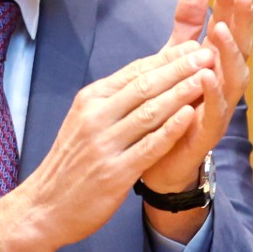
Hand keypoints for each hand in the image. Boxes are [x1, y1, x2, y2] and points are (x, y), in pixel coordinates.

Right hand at [0, 41, 215, 251]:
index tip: (194, 45)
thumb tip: (149, 75)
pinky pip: (148, 147)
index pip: (135, 71)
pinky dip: (171, 130)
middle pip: (145, 85)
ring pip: (149, 112)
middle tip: (208, 53)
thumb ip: (114, 100)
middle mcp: (96, 117)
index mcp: (91, 100)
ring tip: (207, 78)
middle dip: (180, 68)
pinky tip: (190, 116)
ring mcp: (104, 145)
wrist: (44, 206)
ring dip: (181, 93)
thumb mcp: (84, 121)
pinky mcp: (114, 173)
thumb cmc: (72, 162)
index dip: (168, 57)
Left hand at [139, 0, 252, 240]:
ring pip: (233, 78)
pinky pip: (215, 111)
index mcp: (217, 65)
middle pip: (240, 48)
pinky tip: (206, 73)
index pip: (227, 28)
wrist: (159, 162)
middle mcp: (225, 85)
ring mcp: (219, 109)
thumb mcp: (175, 61)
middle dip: (241, 20)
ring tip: (220, 29)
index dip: (229, 3)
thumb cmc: (172, 108)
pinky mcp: (208, 133)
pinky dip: (212, 92)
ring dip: (229, 53)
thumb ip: (186, 27)